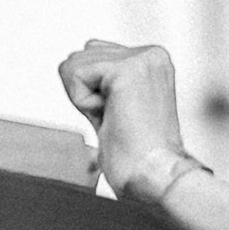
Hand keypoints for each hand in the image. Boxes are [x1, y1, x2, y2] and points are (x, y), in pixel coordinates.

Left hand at [57, 39, 190, 199]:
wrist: (153, 175)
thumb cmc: (138, 155)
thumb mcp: (118, 104)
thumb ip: (103, 78)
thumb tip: (78, 58)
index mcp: (152, 61)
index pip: (92, 53)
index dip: (93, 93)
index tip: (121, 116)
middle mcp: (151, 55)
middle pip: (79, 55)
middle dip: (87, 94)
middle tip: (119, 120)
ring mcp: (142, 59)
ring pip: (74, 63)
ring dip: (86, 100)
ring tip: (118, 119)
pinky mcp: (127, 69)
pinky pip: (75, 74)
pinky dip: (84, 103)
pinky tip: (113, 116)